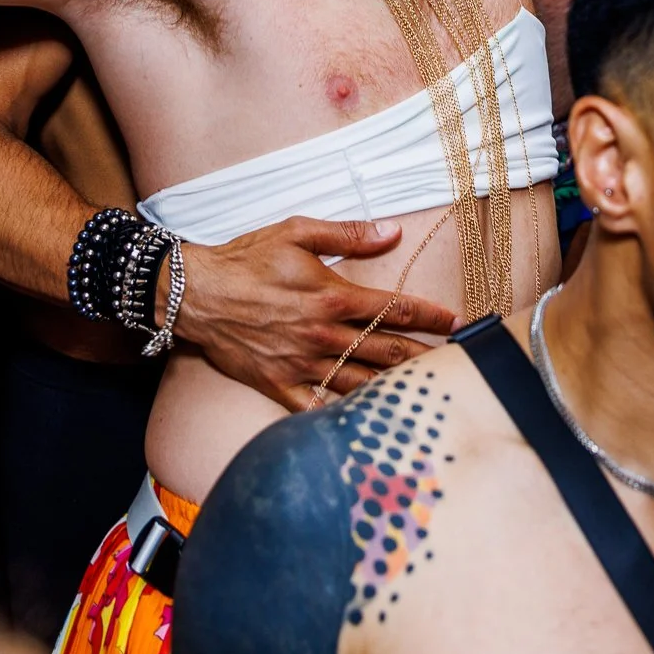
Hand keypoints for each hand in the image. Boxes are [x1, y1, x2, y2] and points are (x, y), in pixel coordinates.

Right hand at [175, 216, 460, 410]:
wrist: (196, 293)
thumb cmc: (247, 258)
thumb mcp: (297, 232)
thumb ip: (349, 234)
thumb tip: (392, 231)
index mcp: (333, 296)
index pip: (396, 309)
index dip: (432, 316)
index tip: (457, 322)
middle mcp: (324, 334)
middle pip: (388, 352)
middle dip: (425, 357)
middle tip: (455, 364)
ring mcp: (303, 363)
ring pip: (361, 382)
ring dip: (394, 388)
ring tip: (423, 393)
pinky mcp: (279, 384)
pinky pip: (317, 408)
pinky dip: (343, 416)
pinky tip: (366, 422)